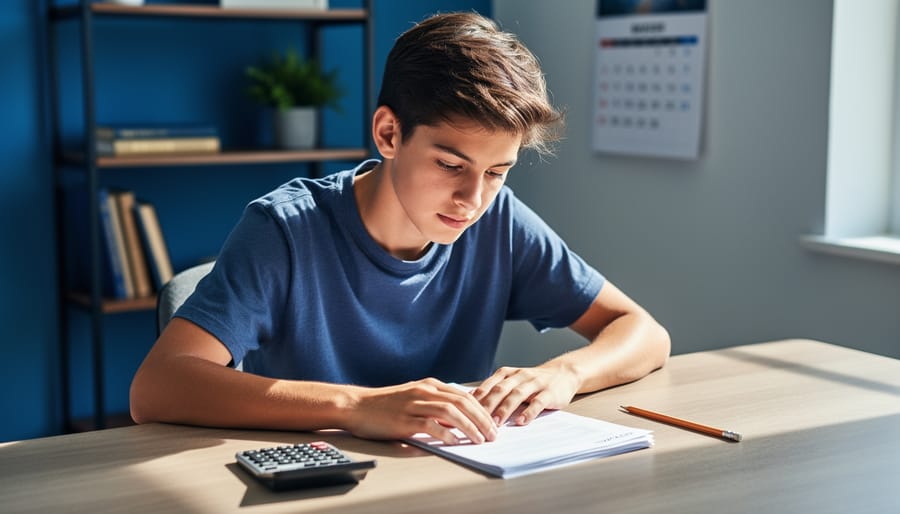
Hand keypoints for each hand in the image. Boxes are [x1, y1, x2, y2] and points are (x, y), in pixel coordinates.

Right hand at [345, 378, 496, 444]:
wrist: (357, 405)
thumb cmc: (385, 405)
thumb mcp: (414, 397)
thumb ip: (435, 403)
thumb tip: (458, 418)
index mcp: (429, 385)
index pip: (464, 396)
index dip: (481, 409)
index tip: (492, 423)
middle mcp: (424, 391)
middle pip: (462, 403)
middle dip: (482, 419)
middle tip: (493, 434)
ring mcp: (414, 404)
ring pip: (451, 412)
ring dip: (469, 426)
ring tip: (480, 439)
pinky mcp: (404, 419)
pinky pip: (431, 425)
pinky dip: (446, 434)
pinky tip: (455, 442)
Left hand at [471, 365, 580, 425]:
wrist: (563, 373)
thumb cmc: (532, 382)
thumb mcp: (512, 381)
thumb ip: (495, 390)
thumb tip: (471, 406)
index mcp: (507, 373)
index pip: (489, 385)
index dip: (477, 398)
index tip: (466, 411)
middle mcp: (519, 376)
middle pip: (500, 389)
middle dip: (488, 405)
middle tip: (477, 420)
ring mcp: (535, 383)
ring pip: (517, 395)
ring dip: (505, 409)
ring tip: (496, 423)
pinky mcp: (549, 392)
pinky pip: (538, 402)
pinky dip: (529, 412)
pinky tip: (521, 422)